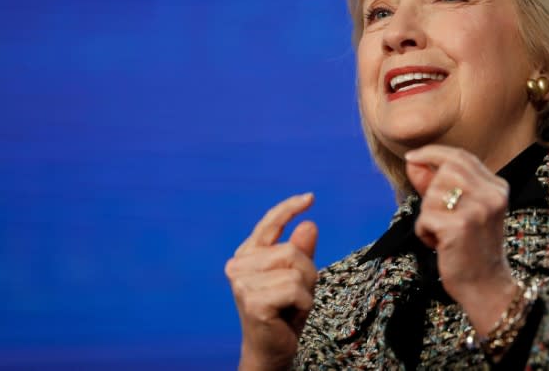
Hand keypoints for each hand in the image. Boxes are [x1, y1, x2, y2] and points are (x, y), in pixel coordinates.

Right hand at [225, 193, 318, 370]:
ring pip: (296, 270)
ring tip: (291, 306)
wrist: (270, 351)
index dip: (289, 208)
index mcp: (247, 254)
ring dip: (305, 291)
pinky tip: (289, 315)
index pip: (269, 223)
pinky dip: (303, 304)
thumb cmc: (283, 313)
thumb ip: (301, 251)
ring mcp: (242, 283)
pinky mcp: (253, 301)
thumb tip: (309, 224)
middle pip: (291, 251)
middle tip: (296, 296)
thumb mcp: (297, 277)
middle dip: (306, 273)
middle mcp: (238, 265)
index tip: (310, 197)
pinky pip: (296, 289)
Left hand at [405, 145, 517, 332]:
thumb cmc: (470, 248)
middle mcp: (491, 195)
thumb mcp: (460, 211)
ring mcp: (478, 210)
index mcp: (496, 187)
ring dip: (427, 216)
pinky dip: (424, 232)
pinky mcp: (460, 226)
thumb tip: (413, 160)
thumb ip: (436, 183)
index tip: (412, 157)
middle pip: (445, 170)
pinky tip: (438, 244)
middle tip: (436, 215)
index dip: (432, 153)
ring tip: (442, 234)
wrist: (485, 287)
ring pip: (432, 194)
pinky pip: (425, 217)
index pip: (460, 156)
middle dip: (429, 191)